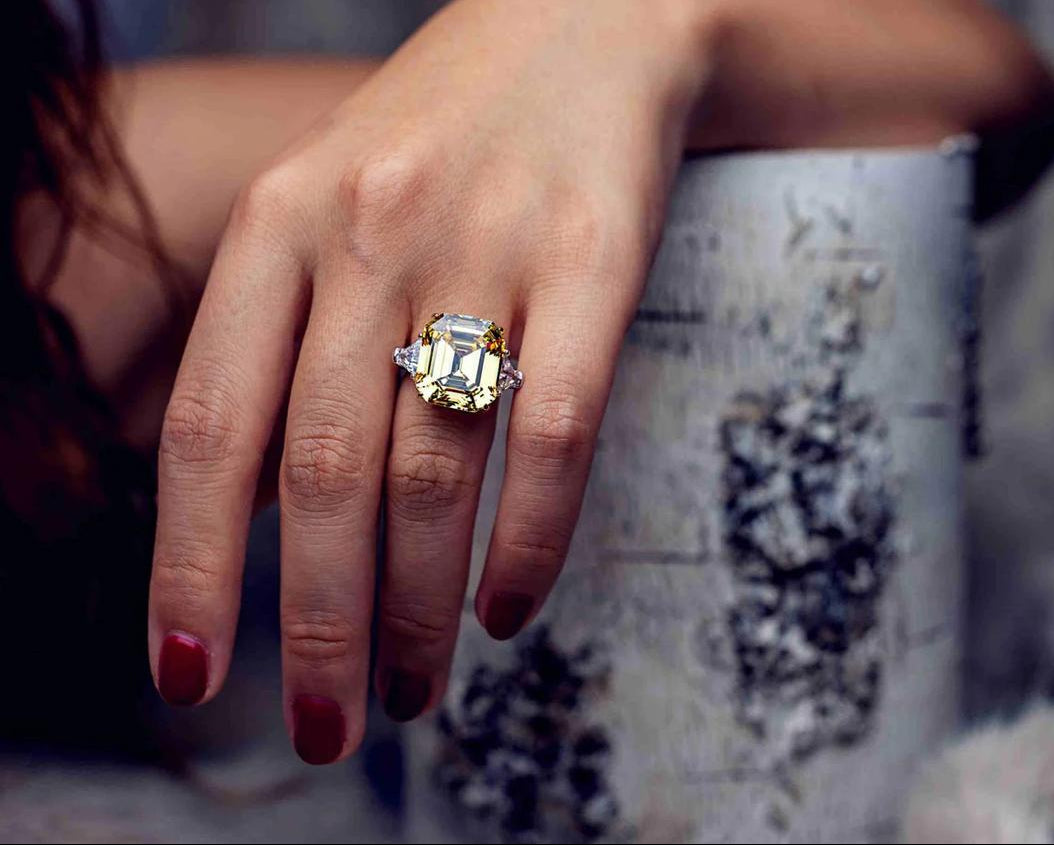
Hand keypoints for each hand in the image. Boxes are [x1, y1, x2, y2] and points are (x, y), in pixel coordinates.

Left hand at [148, 0, 710, 762]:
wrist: (588, 19)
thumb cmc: (449, 132)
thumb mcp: (328, 201)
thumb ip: (285, 335)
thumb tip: (255, 517)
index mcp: (281, 226)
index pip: (211, 427)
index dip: (190, 567)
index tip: (192, 678)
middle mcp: (368, 236)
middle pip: (323, 471)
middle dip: (315, 628)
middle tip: (326, 728)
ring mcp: (484, 244)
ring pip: (435, 467)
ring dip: (418, 607)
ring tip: (415, 689)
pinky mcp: (595, 258)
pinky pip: (554, 430)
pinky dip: (529, 540)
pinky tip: (509, 607)